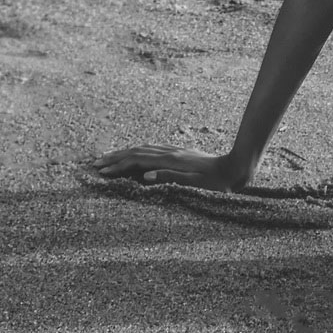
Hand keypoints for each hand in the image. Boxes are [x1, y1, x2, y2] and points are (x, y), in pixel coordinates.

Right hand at [90, 146, 244, 191]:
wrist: (237, 169)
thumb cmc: (217, 182)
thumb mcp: (194, 184)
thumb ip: (169, 178)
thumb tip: (144, 176)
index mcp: (171, 161)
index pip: (137, 161)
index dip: (118, 166)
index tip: (101, 172)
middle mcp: (171, 153)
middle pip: (137, 151)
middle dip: (115, 157)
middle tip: (96, 163)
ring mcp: (176, 151)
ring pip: (144, 148)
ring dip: (125, 152)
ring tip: (110, 157)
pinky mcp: (182, 153)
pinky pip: (154, 149)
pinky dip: (139, 151)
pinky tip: (137, 154)